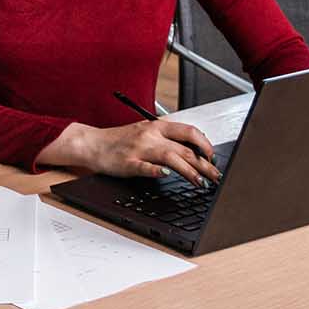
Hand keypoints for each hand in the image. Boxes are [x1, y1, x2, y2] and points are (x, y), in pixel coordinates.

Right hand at [39, 119, 222, 186]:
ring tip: (200, 182)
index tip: (214, 158)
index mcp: (157, 126)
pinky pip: (144, 167)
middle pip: (185, 148)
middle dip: (204, 164)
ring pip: (171, 157)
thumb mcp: (145, 133)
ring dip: (189, 171)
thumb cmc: (120, 140)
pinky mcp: (128, 163)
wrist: (93, 143)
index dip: (205, 145)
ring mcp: (139, 149)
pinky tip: (167, 175)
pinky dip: (157, 171)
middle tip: (215, 176)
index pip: (189, 131)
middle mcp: (150, 135)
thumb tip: (193, 152)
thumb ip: (166, 139)